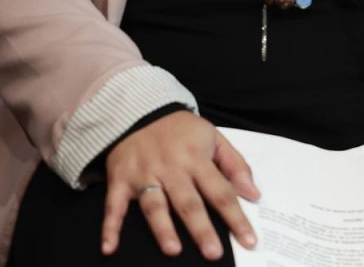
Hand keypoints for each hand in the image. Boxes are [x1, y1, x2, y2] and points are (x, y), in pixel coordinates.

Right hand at [102, 110, 259, 260]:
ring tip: (173, 250)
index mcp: (197, 159)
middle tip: (213, 253)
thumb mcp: (214, 138)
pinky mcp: (120, 180)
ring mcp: (144, 175)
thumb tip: (254, 194)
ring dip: (163, 228)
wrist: (140, 111)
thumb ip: (235, 166)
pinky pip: (114, 206)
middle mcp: (171, 168)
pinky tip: (110, 247)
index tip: (249, 240)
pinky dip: (110, 227)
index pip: (221, 192)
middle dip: (201, 229)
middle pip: (189, 202)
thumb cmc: (182, 131)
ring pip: (155, 205)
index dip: (236, 217)